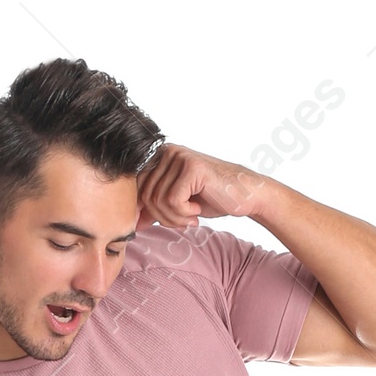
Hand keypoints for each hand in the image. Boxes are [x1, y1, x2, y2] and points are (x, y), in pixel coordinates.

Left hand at [136, 144, 263, 230]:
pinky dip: (185, 213)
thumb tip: (131, 224)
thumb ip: (153, 209)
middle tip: (185, 221)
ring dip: (175, 217)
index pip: (137, 189)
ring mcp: (179, 157)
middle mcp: (167, 152)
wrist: (244, 195)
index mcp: (160, 156)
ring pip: (158, 200)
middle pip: (146, 195)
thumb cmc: (212, 198)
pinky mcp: (191, 168)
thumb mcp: (176, 205)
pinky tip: (198, 209)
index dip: (148, 211)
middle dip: (163, 217)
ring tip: (192, 215)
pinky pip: (173, 201)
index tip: (170, 220)